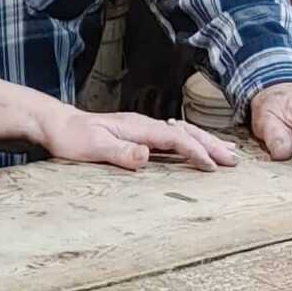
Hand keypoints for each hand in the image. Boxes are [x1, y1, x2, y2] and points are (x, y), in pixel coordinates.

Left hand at [39, 105, 239, 172]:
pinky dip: (190, 142)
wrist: (56, 124)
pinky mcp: (137, 134)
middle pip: (185, 132)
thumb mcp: (93, 147)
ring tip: (228, 151)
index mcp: (138, 127)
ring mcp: (141, 128)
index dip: (195, 151)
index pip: (175, 138)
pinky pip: (171, 137)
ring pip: (181, 132)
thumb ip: (120, 152)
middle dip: (210, 145)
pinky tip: (196, 147)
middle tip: (234, 160)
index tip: (212, 166)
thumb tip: (147, 155)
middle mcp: (143, 124)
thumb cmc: (71, 137)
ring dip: (205, 142)